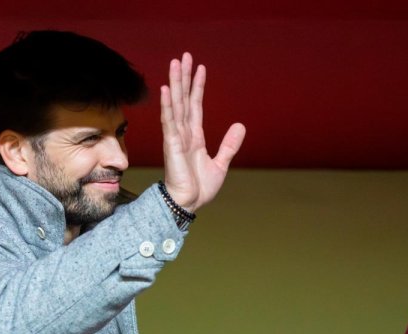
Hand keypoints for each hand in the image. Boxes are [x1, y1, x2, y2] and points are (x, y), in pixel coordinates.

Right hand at [160, 52, 245, 212]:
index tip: (199, 68)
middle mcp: (183, 133)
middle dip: (183, 77)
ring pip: (176, 104)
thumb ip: (229, 145)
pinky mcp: (171, 145)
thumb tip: (240, 125)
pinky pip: (169, 122)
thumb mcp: (221, 164)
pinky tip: (167, 90)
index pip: (195, 105)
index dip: (197, 86)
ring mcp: (176, 137)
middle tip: (184, 56)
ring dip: (175, 83)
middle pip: (183, 99)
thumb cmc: (199, 188)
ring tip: (175, 63)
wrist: (188, 204)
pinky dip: (168, 105)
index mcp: (194, 137)